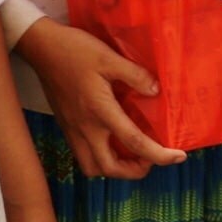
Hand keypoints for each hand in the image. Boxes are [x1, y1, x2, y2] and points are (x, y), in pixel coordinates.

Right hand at [16, 19, 185, 178]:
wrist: (42, 49)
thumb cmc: (75, 51)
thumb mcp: (109, 57)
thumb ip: (135, 75)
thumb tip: (155, 91)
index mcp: (100, 111)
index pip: (134, 143)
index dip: (159, 155)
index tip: (178, 157)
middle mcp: (86, 128)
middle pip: (110, 169)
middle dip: (135, 172)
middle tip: (152, 159)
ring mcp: (73, 130)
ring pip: (93, 168)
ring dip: (115, 169)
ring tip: (131, 156)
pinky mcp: (66, 127)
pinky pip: (84, 156)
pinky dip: (100, 159)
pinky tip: (111, 143)